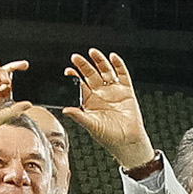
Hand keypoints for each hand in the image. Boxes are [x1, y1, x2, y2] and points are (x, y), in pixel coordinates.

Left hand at [63, 47, 154, 171]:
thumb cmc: (108, 136)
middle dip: (84, 65)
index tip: (68, 71)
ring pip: (105, 71)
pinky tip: (113, 57)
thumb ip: (79, 116)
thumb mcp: (91, 126)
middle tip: (76, 57)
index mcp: (89, 101)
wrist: (127, 141)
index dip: (74, 77)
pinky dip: (118, 65)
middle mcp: (100, 94)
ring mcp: (113, 91)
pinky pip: (122, 75)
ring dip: (99, 61)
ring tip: (93, 52)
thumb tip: (65, 110)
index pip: (79, 84)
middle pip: (91, 74)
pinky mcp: (126, 91)